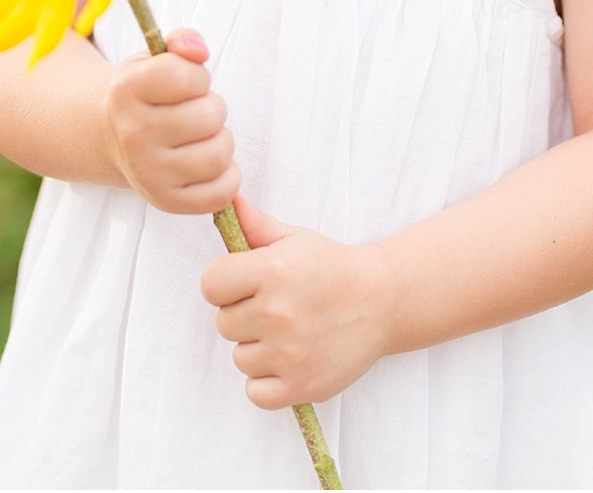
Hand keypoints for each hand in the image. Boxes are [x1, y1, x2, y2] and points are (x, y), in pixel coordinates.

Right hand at [102, 28, 241, 214]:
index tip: (186, 83)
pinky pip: (222, 192)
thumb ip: (181, 43)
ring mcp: (148, 173)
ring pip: (219, 155)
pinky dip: (227, 177)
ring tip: (202, 137)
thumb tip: (198, 50)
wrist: (112, 139)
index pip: (185, 76)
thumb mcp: (154, 60)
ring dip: (221, 141)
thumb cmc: (146, 94)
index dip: (197, 76)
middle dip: (212, 108)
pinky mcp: (166, 202)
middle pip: (210, 115)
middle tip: (195, 112)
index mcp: (126, 91)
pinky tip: (207, 164)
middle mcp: (132, 134)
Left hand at [201, 196, 394, 408]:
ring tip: (287, 332)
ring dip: (256, 348)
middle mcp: (276, 313)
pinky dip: (267, 382)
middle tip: (275, 308)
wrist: (383, 301)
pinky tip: (286, 361)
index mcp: (270, 271)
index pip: (209, 286)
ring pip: (239, 357)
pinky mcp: (303, 385)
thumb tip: (224, 201)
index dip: (224, 284)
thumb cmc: (332, 267)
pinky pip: (256, 392)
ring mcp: (289, 353)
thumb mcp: (294, 238)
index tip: (245, 284)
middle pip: (223, 323)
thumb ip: (254, 225)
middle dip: (243, 315)